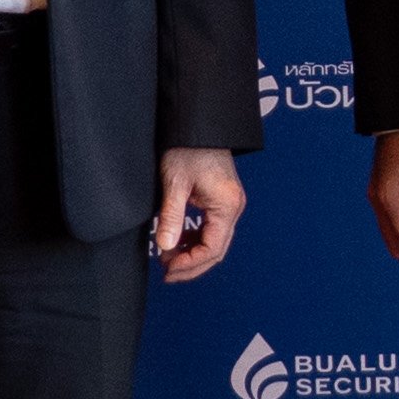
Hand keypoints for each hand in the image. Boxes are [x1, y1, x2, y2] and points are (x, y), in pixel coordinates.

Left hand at [151, 147, 245, 281]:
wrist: (198, 125)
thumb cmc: (189, 148)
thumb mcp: (175, 183)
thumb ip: (171, 216)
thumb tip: (165, 246)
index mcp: (226, 206)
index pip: (212, 249)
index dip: (190, 264)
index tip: (168, 269)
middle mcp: (233, 207)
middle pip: (216, 250)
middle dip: (191, 265)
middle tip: (167, 273)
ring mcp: (229, 204)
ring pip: (214, 241)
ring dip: (192, 254)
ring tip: (168, 258)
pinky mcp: (221, 199)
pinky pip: (212, 228)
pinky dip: (195, 239)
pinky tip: (178, 241)